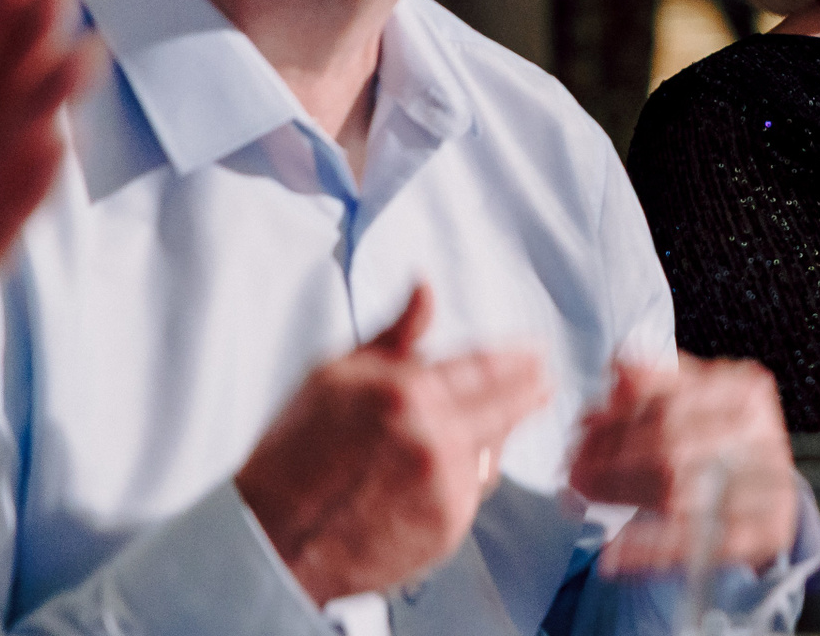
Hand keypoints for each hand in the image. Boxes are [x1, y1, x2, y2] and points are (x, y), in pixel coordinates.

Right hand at [235, 285, 550, 604]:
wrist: (274, 536)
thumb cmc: (296, 447)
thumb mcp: (336, 373)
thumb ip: (396, 331)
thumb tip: (427, 284)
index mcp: (406, 393)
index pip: (484, 366)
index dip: (516, 358)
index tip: (536, 351)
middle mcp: (433, 440)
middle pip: (505, 407)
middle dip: (529, 391)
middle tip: (545, 380)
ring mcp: (443, 488)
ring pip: (495, 450)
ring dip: (505, 431)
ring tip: (512, 415)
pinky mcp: (446, 529)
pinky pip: (477, 490)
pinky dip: (477, 471)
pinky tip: (472, 458)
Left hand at [571, 354, 796, 572]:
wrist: (770, 492)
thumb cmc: (721, 436)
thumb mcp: (693, 398)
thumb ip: (654, 383)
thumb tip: (618, 367)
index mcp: (746, 390)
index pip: (668, 401)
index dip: (618, 415)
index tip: (583, 425)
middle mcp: (763, 435)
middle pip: (669, 445)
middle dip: (610, 457)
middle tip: (572, 465)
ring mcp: (767, 487)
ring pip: (676, 493)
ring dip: (618, 495)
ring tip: (581, 493)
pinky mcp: (762, 534)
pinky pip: (695, 543)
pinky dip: (647, 550)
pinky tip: (612, 554)